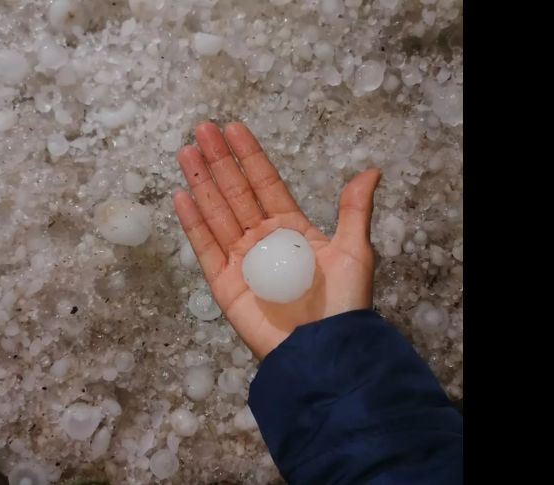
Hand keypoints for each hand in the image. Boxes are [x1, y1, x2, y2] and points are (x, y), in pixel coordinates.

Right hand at [173, 121, 380, 359]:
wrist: (322, 350)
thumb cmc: (342, 303)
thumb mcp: (356, 252)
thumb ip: (354, 211)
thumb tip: (371, 171)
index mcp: (292, 229)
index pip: (266, 183)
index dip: (251, 156)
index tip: (234, 128)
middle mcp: (263, 239)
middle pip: (236, 192)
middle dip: (220, 161)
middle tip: (202, 128)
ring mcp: (241, 260)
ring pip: (216, 212)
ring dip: (201, 182)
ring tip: (186, 151)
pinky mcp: (223, 282)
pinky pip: (205, 247)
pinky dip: (193, 222)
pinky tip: (182, 195)